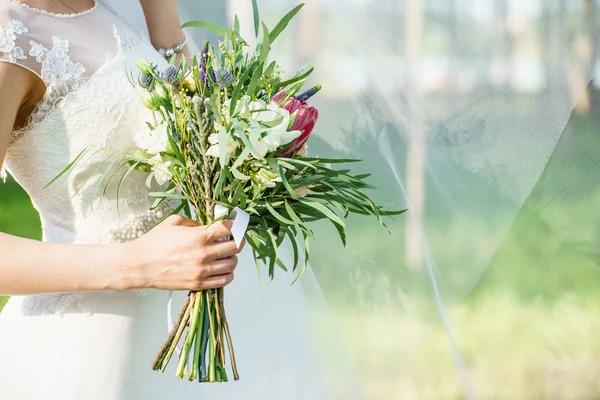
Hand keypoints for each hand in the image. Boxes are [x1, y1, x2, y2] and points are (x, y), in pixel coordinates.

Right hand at [124, 214, 244, 290]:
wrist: (139, 265)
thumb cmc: (154, 242)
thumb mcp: (174, 222)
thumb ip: (195, 222)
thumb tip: (209, 226)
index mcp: (198, 236)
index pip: (229, 228)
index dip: (236, 224)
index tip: (237, 224)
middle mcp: (204, 254)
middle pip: (236, 247)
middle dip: (238, 241)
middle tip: (234, 239)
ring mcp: (202, 271)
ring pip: (232, 264)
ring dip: (232, 258)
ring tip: (226, 255)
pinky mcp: (198, 284)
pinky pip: (224, 280)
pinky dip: (228, 274)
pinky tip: (222, 268)